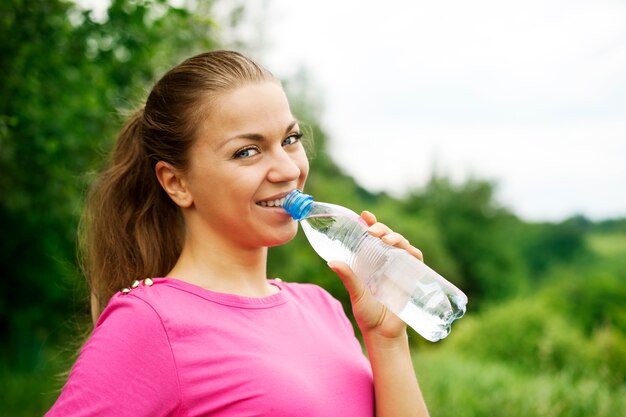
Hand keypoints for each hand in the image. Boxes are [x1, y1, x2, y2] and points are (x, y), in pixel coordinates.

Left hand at [327, 211, 423, 339]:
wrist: (383, 333)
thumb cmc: (368, 314)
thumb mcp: (356, 293)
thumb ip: (348, 277)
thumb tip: (331, 262)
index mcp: (371, 261)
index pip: (372, 237)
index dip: (370, 223)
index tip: (364, 215)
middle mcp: (386, 261)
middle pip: (387, 237)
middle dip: (382, 228)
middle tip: (372, 229)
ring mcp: (400, 268)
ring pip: (402, 244)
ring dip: (395, 237)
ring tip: (385, 239)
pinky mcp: (413, 277)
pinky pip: (416, 259)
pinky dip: (412, 251)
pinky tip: (405, 249)